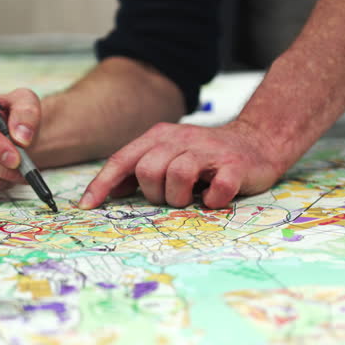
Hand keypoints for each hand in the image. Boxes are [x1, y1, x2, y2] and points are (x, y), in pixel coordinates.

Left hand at [77, 120, 284, 209]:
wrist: (257, 141)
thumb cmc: (206, 157)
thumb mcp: (168, 155)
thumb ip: (139, 169)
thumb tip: (108, 191)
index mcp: (160, 137)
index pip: (123, 160)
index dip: (102, 184)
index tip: (86, 207)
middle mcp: (181, 140)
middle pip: (147, 170)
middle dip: (154, 193)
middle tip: (171, 196)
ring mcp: (209, 152)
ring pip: (178, 176)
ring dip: (181, 197)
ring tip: (192, 197)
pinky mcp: (234, 166)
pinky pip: (216, 190)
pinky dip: (212, 200)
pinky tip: (213, 198)